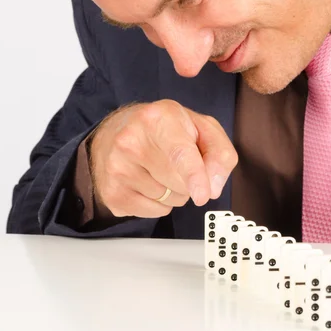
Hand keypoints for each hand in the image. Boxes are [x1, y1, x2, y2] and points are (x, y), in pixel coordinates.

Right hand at [88, 99, 237, 217]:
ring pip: (167, 200)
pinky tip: (147, 182)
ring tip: (159, 169)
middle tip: (176, 161)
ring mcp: (117, 168)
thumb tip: (213, 186)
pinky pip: (153, 212)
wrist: (117, 130)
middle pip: (179, 184)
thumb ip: (219, 152)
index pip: (179, 154)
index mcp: (157, 119)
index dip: (194, 176)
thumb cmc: (162, 128)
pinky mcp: (111, 192)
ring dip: (172, 192)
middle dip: (188, 181)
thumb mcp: (200, 127)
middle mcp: (131, 141)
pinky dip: (158, 203)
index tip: (202, 195)